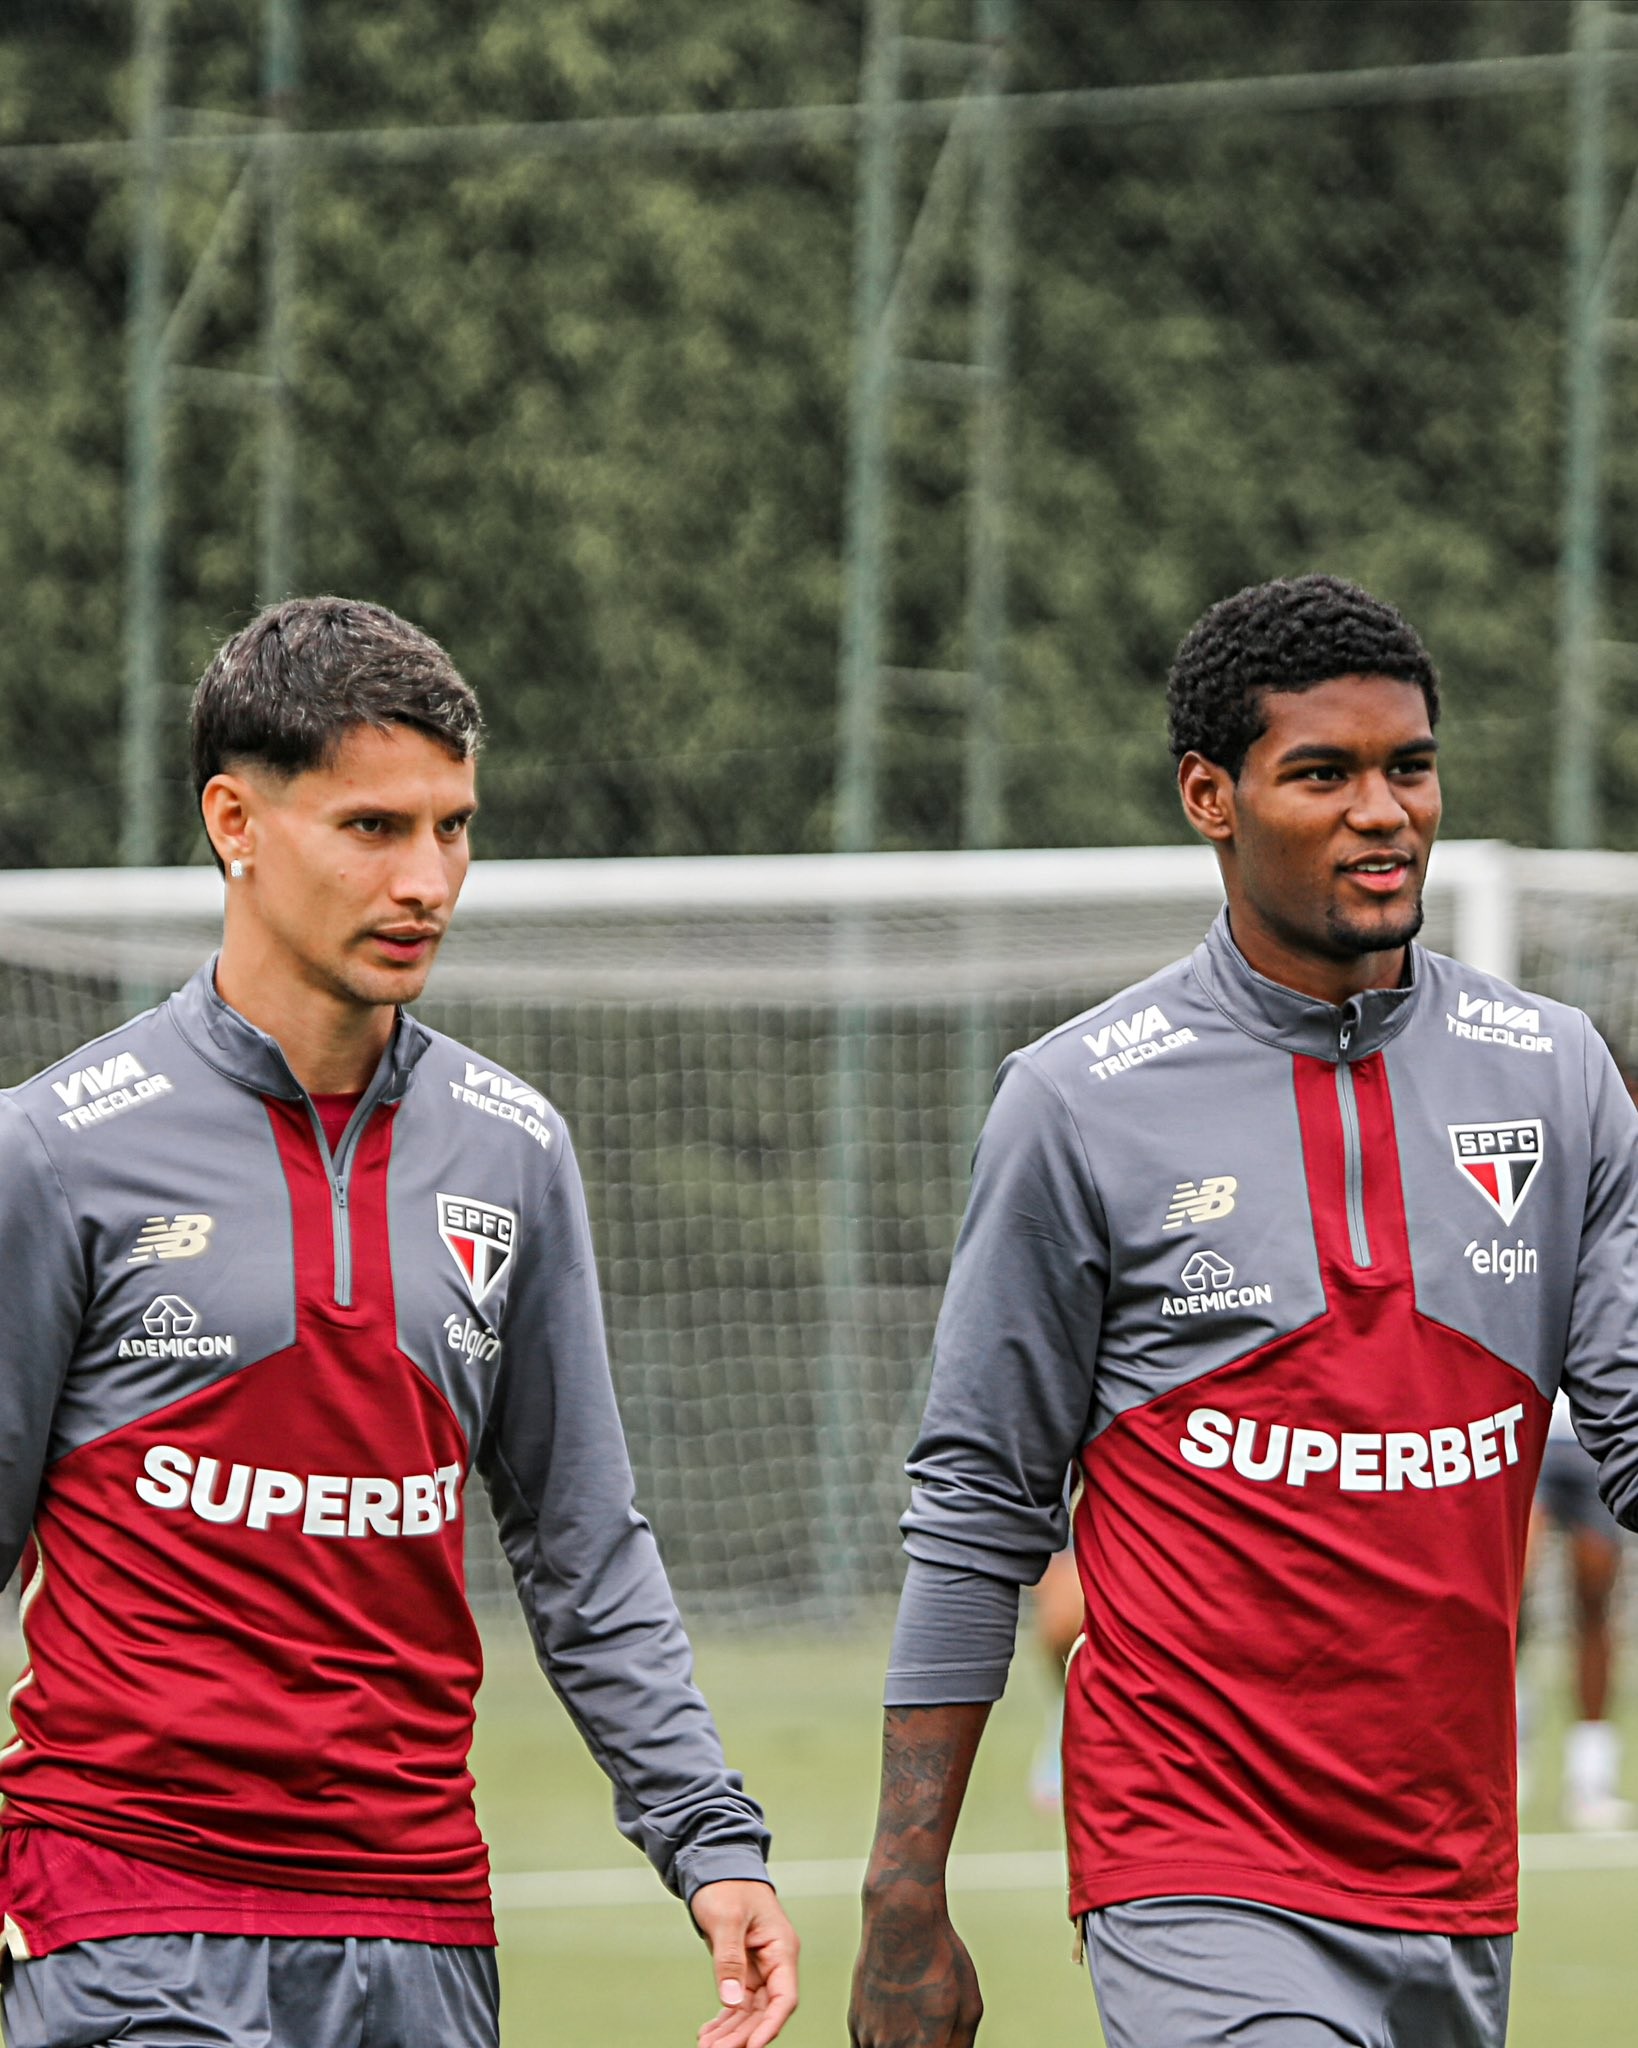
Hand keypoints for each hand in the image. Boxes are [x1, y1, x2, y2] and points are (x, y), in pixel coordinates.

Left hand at [690, 1878, 799, 2047]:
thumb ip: (729, 1960)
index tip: (751, 2047)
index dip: (770, 2026)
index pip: (784, 1997)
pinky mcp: (742, 1968)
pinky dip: (724, 2018)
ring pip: (749, 2011)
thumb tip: (732, 2000)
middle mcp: (774, 1962)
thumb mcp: (727, 1919)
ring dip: (731, 2031)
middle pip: (764, 2010)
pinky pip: (738, 2001)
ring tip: (707, 2047)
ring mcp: (758, 1967)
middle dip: (743, 2034)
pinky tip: (709, 2033)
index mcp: (781, 1948)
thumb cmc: (728, 1885)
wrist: (716, 1866)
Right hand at [849, 1880, 982, 2046]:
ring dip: (898, 2045)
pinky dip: (882, 2045)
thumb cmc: (941, 1962)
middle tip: (927, 2035)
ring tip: (911, 2020)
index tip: (935, 2044)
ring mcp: (868, 2039)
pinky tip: (897, 2028)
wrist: (900, 1922)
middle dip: (919, 2047)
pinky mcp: (854, 2024)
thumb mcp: (969, 2008)